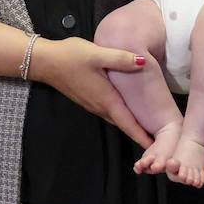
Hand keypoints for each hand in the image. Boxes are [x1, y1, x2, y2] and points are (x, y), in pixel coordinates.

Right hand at [26, 36, 152, 148]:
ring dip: (130, 125)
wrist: (45, 61)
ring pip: (116, 118)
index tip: (156, 150)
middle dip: (139, 134)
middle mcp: (99, 106)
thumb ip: (120, 58)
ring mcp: (92, 104)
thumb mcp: (97, 54)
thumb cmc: (71, 57)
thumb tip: (143, 63)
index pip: (128, 123)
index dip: (142, 136)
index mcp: (106, 99)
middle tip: (158, 141)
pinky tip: (127, 109)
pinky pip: (108, 111)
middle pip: (123, 124)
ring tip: (147, 127)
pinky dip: (121, 115)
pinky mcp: (87, 99)